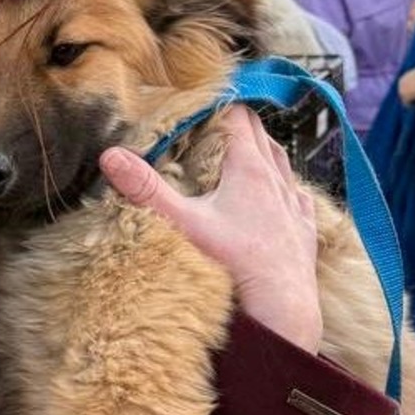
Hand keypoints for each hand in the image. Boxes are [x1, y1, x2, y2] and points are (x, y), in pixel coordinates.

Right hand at [99, 106, 321, 351]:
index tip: (198, 107)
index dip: (217, 107)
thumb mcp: (183, 224)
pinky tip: (281, 192)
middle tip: (213, 126)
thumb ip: (147, 190)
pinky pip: (298, 195)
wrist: (282, 307)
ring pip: (282, 160)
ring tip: (244, 151)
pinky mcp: (304, 229)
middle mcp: (277, 180)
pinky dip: (286, 185)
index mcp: (249, 169)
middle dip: (237, 124)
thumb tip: (111, 156)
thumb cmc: (236, 266)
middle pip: (260, 133)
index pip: (237, 117)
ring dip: (263, 151)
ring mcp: (293, 204)